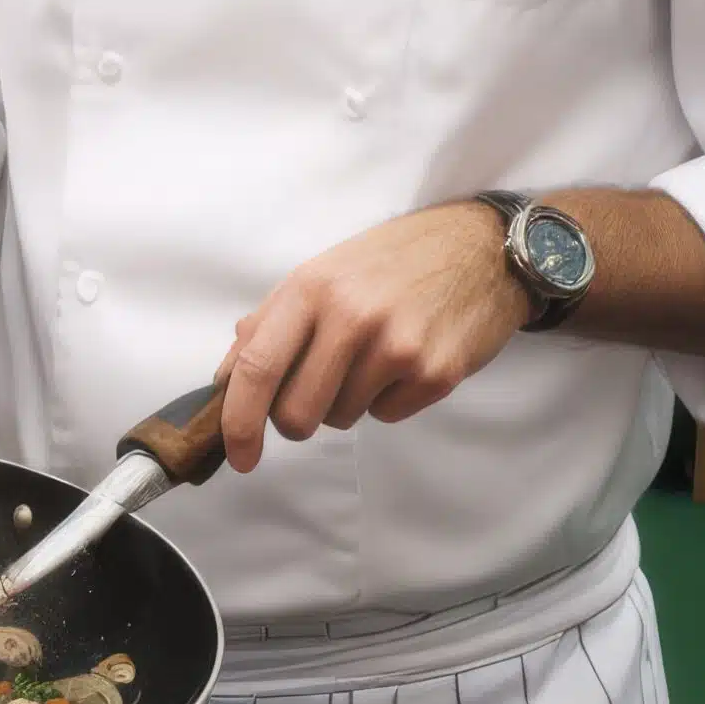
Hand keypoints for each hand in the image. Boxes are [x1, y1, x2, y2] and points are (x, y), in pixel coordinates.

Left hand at [215, 203, 526, 474]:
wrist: (479, 249)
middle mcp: (351, 316)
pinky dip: (386, 400)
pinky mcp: (436, 373)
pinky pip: (387, 416)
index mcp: (310, 288)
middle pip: (296, 412)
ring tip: (369, 356)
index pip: (257, 366)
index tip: (238, 454)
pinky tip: (402, 361)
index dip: (239, 420)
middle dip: (295, 420)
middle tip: (314, 393)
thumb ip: (268, 323)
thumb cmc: (389, 262)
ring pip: (340, 419)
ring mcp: (397, 346)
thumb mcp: (321, 273)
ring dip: (344, 402)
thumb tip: (226, 381)